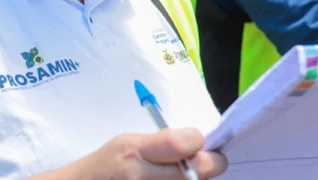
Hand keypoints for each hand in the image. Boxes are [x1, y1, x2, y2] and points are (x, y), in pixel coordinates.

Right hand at [59, 129, 226, 178]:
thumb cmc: (106, 166)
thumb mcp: (127, 143)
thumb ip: (162, 141)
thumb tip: (198, 141)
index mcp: (135, 153)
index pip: (182, 144)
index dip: (198, 141)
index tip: (199, 142)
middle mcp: (141, 178)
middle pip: (198, 171)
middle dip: (211, 163)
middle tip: (212, 160)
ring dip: (197, 179)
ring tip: (183, 173)